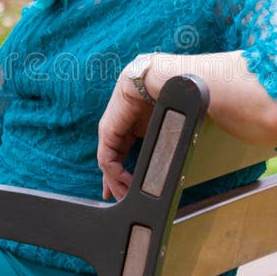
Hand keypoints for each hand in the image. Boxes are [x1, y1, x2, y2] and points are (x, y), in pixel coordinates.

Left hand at [97, 76, 154, 200]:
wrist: (162, 79)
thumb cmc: (169, 97)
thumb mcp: (161, 126)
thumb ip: (157, 143)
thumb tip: (163, 161)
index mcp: (129, 122)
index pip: (120, 151)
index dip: (121, 171)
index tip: (125, 188)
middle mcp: (118, 124)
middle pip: (111, 157)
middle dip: (113, 180)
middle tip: (117, 196)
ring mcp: (110, 126)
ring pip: (108, 159)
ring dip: (115, 180)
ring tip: (123, 194)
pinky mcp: (108, 128)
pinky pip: (107, 156)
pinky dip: (114, 172)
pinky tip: (124, 182)